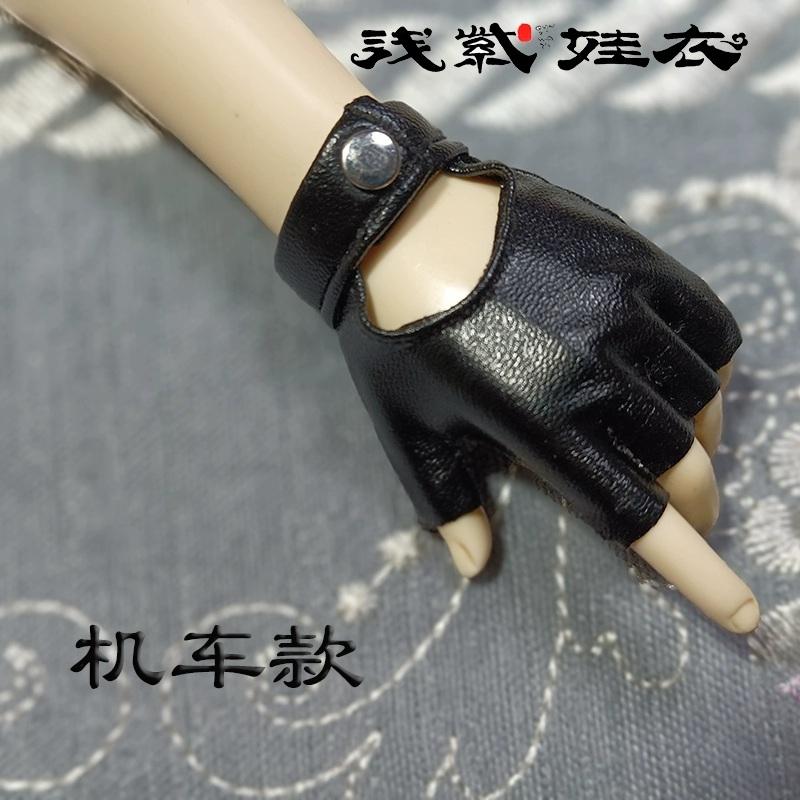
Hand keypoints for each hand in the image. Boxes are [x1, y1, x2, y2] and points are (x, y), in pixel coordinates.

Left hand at [275, 96, 757, 633]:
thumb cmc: (397, 337)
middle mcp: (594, 372)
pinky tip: (682, 369)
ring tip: (674, 433)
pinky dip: (712, 361)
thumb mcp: (407, 428)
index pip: (637, 514)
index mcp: (538, 424)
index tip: (745, 615)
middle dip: (693, 499)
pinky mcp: (636, 259)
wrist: (401, 227)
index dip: (697, 572)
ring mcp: (622, 309)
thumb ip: (446, 504)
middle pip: (682, 463)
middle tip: (684, 501)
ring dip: (699, 433)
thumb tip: (475, 569)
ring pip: (702, 397)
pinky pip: (711, 325)